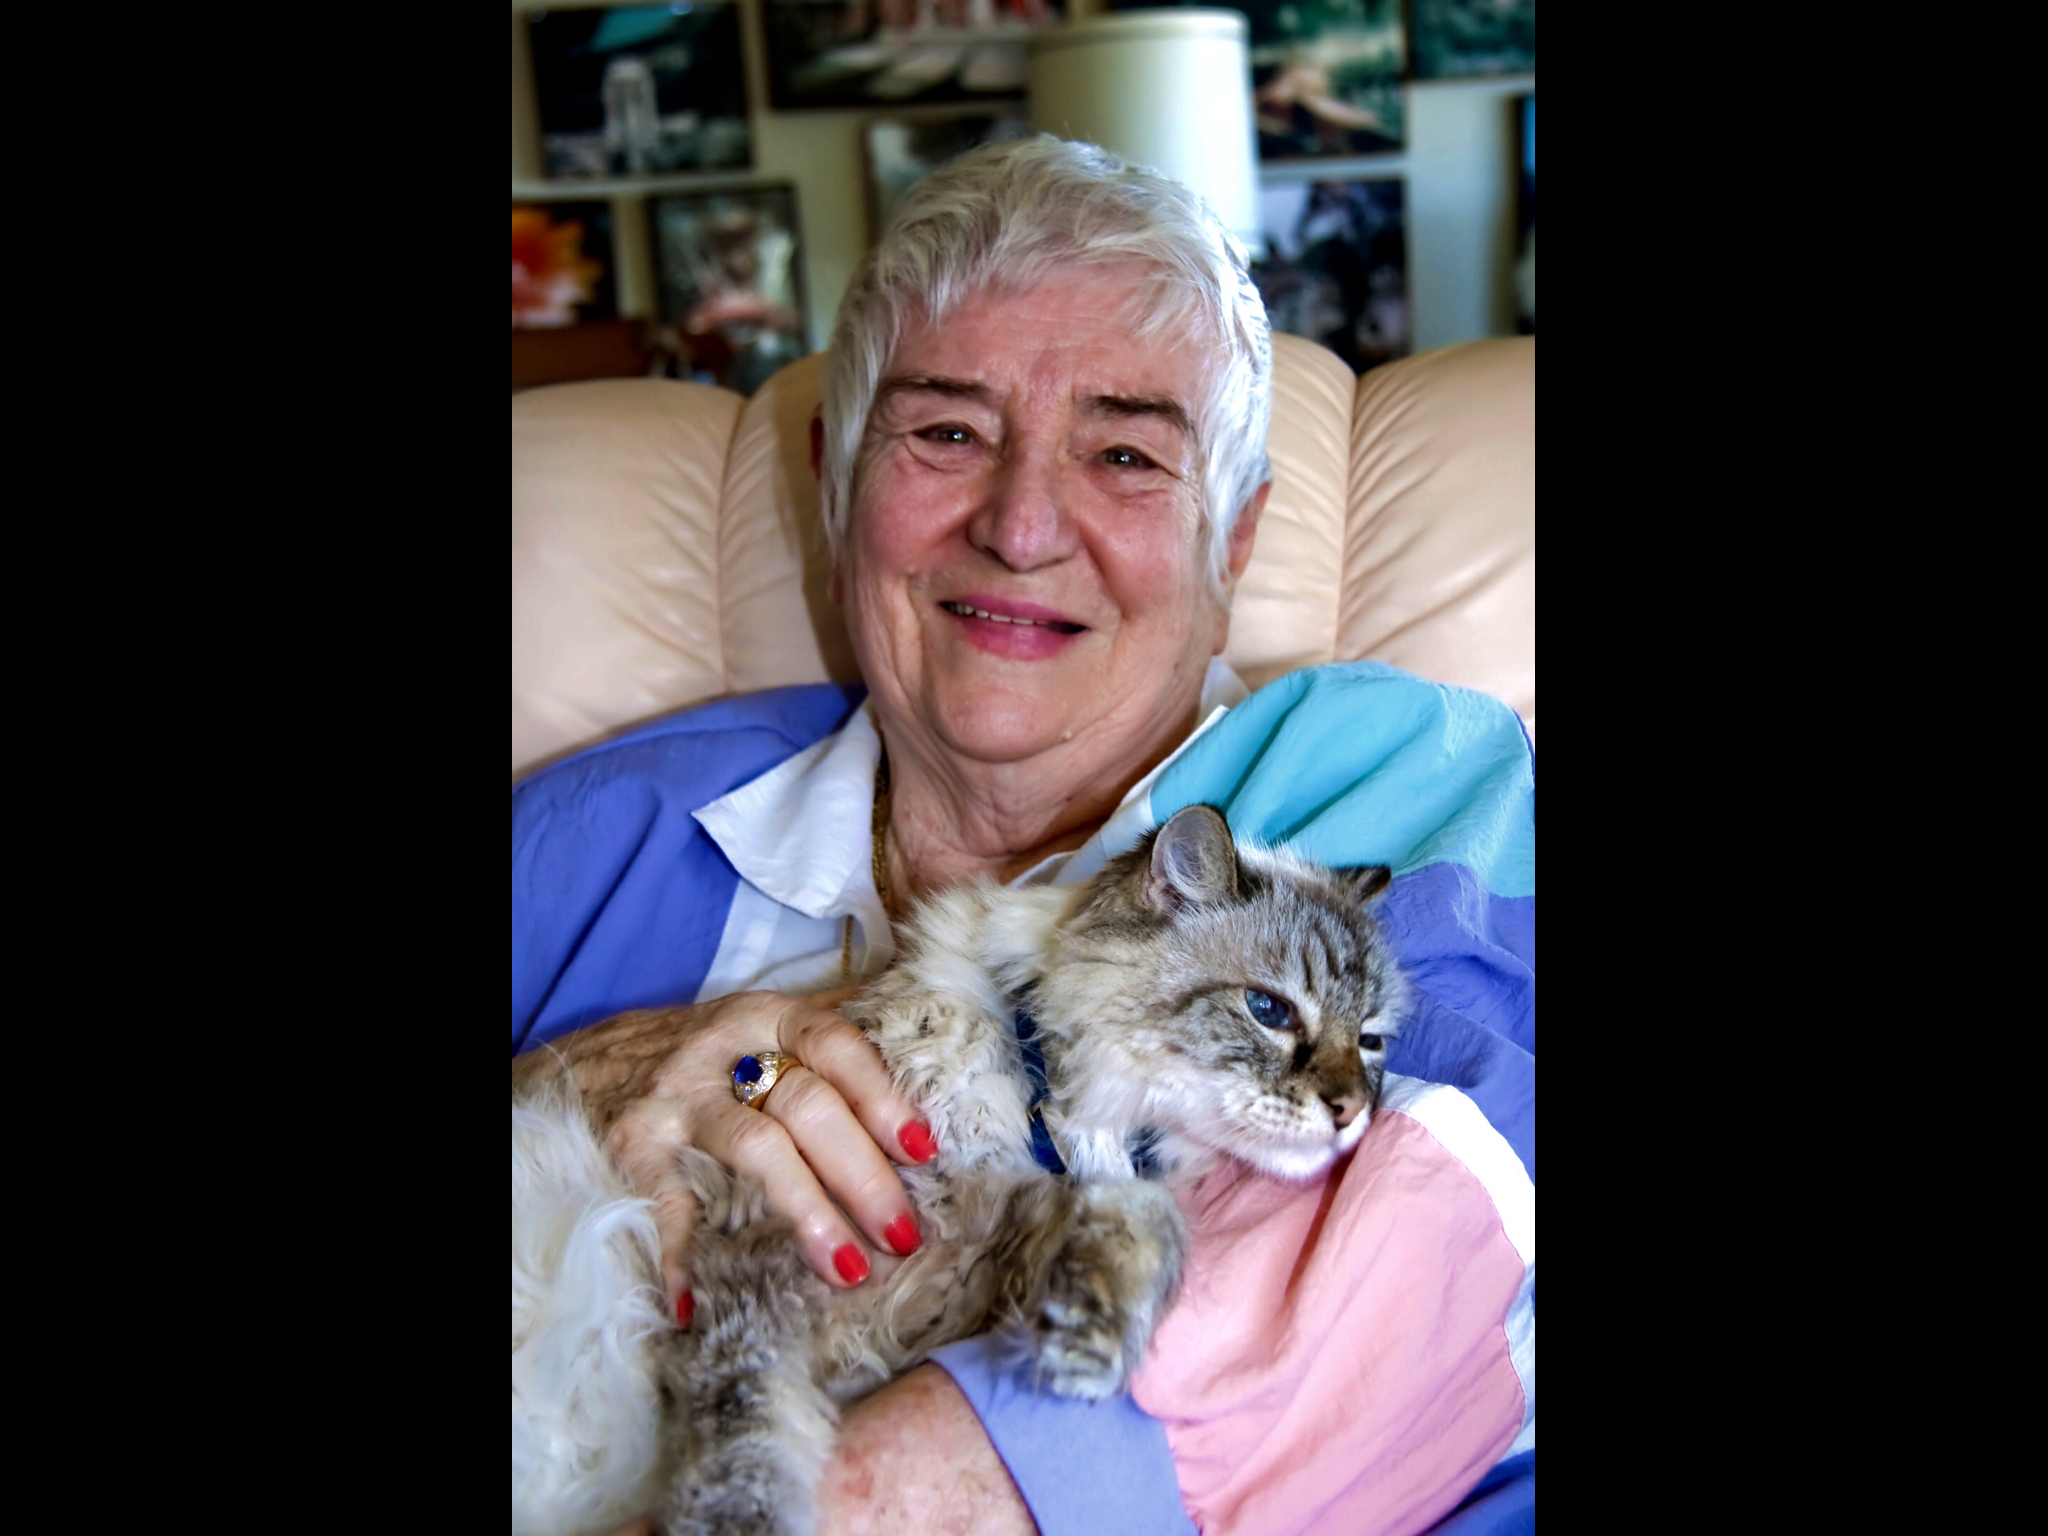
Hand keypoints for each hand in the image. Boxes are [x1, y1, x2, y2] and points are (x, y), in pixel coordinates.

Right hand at [512, 989, 937, 1315]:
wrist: (584, 1066)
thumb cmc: (701, 1057)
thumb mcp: (759, 1024)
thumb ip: (830, 1034)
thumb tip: (923, 1046)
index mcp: (765, 1017)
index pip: (836, 1046)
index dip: (884, 1097)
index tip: (924, 1151)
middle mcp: (721, 1052)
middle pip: (806, 1107)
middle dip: (862, 1174)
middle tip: (903, 1234)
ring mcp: (674, 1100)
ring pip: (755, 1150)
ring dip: (807, 1212)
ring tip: (847, 1269)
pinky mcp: (630, 1146)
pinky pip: (667, 1202)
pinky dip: (681, 1254)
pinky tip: (700, 1300)